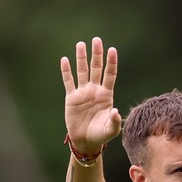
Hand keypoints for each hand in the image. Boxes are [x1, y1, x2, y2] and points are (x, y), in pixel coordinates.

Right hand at [61, 37, 121, 154]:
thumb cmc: (100, 135)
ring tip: (81, 44)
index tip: (112, 50)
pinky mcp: (71, 98)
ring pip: (82, 71)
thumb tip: (115, 112)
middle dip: (96, 54)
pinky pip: (68, 82)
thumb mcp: (110, 130)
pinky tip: (65, 60)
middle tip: (96, 40)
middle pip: (96, 68)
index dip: (111, 63)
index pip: (110, 75)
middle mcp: (95, 90)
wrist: (85, 141)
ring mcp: (83, 93)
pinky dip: (66, 71)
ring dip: (81, 58)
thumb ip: (115, 121)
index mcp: (106, 95)